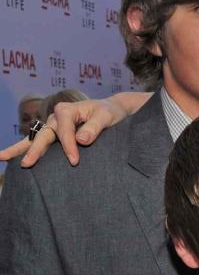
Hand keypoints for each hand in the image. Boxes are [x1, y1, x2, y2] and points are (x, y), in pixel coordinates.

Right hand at [0, 97, 129, 166]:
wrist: (111, 110)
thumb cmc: (109, 113)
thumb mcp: (106, 117)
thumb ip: (94, 127)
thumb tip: (81, 140)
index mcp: (67, 110)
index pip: (64, 132)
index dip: (68, 147)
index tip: (74, 161)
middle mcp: (55, 116)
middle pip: (43, 135)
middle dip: (35, 150)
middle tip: (27, 164)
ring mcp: (52, 125)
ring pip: (34, 138)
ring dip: (19, 149)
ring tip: (1, 157)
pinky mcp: (54, 133)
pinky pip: (38, 141)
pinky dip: (25, 148)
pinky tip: (10, 158)